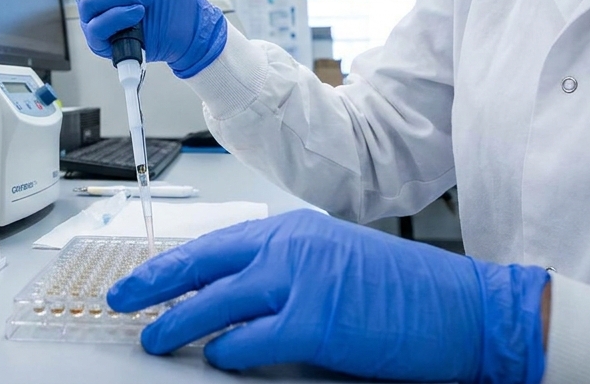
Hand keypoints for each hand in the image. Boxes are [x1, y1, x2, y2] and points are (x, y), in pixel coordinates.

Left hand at [108, 209, 549, 383]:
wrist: (468, 310)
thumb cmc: (409, 294)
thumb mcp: (338, 264)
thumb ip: (287, 274)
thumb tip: (234, 301)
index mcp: (296, 229)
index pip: (216, 243)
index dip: (173, 263)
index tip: (144, 276)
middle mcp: (291, 245)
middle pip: (201, 263)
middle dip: (153, 284)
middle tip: (120, 300)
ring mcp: (300, 280)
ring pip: (214, 303)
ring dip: (176, 323)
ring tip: (152, 338)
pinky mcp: (313, 320)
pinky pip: (248, 341)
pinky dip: (228, 353)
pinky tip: (216, 359)